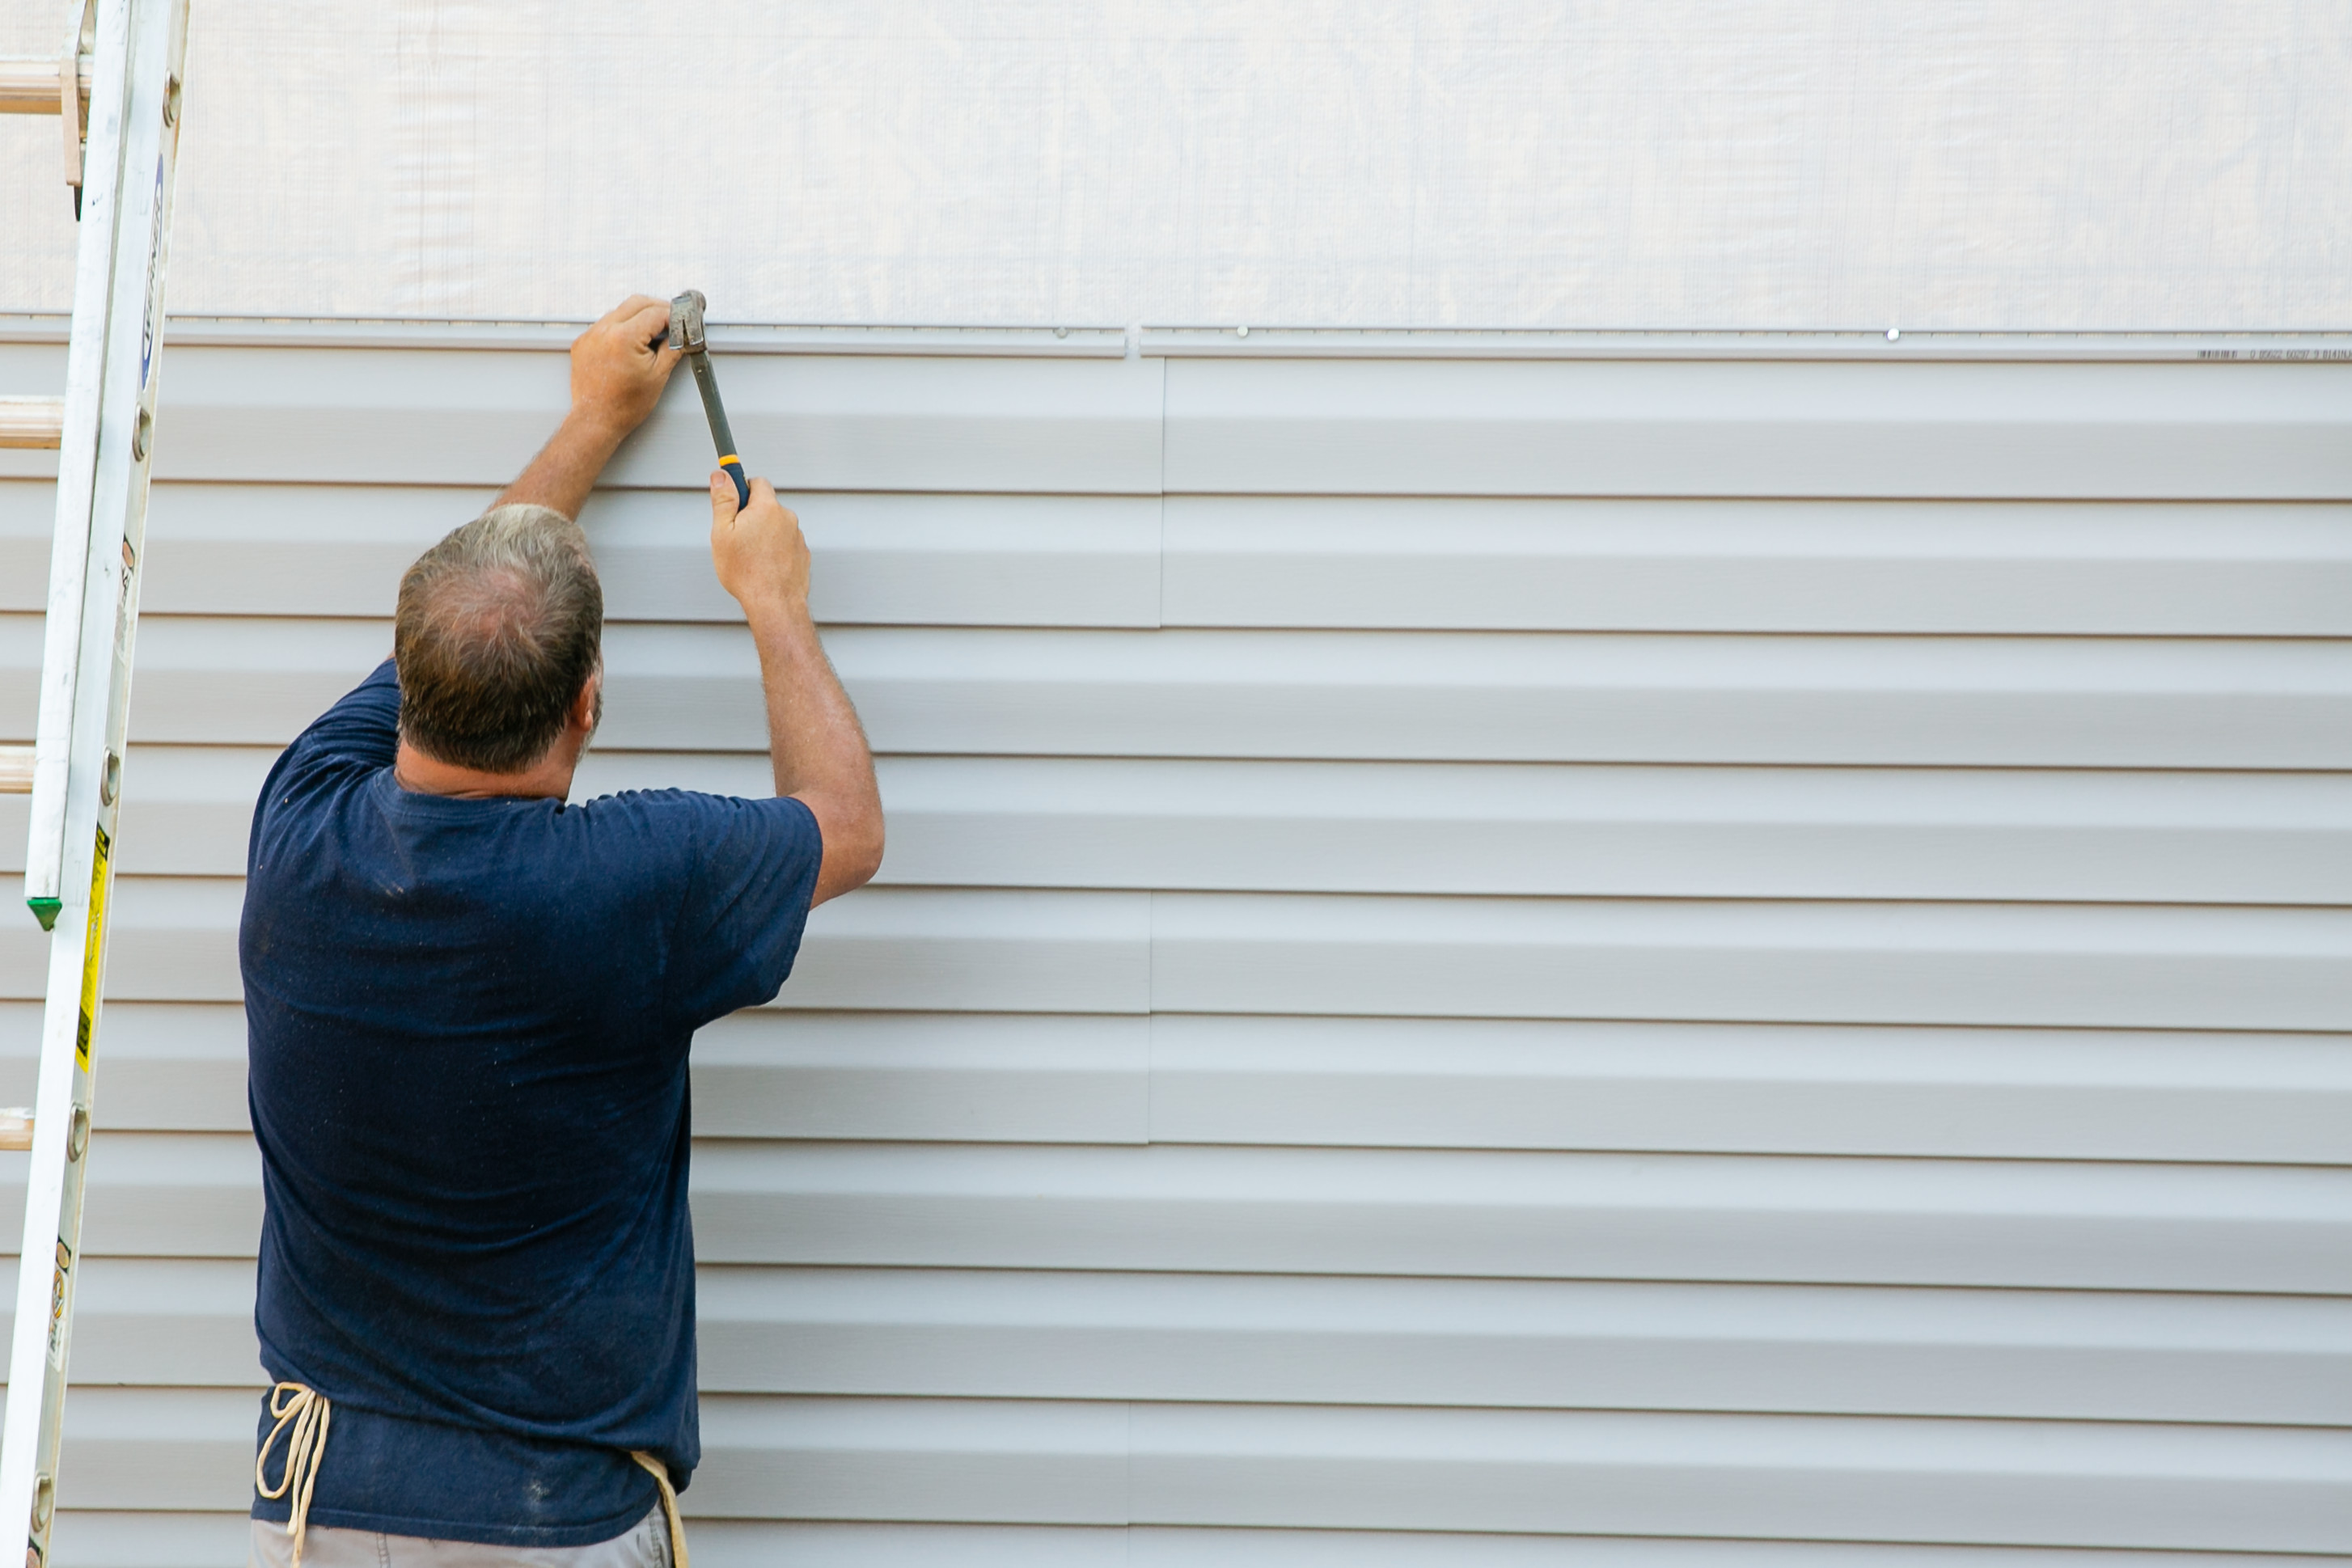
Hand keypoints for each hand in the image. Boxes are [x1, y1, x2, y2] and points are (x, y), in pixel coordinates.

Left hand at [568, 295, 679, 439]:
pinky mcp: (583, 342)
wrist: (597, 420)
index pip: (655, 312)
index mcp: (624, 337)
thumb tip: (682, 333)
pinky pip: (605, 324)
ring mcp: (591, 334)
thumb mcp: (659, 375)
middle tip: (671, 320)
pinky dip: (621, 327)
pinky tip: (631, 342)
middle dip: (657, 307)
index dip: (673, 315)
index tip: (682, 319)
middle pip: (636, 302)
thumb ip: (673, 348)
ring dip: (638, 316)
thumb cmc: (625, 405)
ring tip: (651, 334)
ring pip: (620, 311)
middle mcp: (604, 331)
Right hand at [710, 473, 809, 615]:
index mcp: (767, 507)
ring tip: (750, 557)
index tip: (731, 499)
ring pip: (775, 527)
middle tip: (736, 536)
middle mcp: (787, 518)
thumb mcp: (723, 532)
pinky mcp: (802, 554)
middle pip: (766, 505)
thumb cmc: (746, 571)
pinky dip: (774, 550)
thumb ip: (723, 499)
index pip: (756, 482)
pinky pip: (785, 544)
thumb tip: (721, 475)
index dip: (741, 489)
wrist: (774, 604)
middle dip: (751, 515)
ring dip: (763, 534)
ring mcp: (797, 537)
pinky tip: (763, 566)